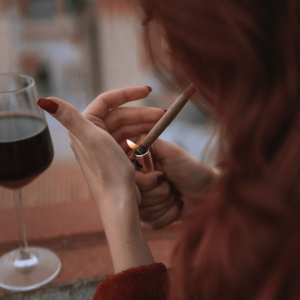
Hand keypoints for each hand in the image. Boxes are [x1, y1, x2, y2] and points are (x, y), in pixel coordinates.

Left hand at [38, 88, 158, 272]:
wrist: (120, 203)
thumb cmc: (108, 172)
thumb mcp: (92, 140)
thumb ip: (70, 117)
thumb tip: (44, 100)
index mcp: (84, 127)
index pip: (107, 101)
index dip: (128, 93)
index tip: (148, 91)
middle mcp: (92, 134)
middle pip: (121, 115)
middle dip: (143, 113)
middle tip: (163, 114)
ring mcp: (105, 145)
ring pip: (128, 126)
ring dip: (145, 124)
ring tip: (163, 124)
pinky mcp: (115, 155)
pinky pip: (130, 139)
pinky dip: (142, 136)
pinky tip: (154, 137)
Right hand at [133, 138, 218, 228]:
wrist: (210, 191)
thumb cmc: (191, 169)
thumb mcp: (171, 151)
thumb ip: (150, 144)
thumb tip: (130, 144)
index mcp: (138, 167)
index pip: (128, 181)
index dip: (146, 182)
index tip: (162, 175)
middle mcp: (137, 185)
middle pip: (136, 199)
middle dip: (160, 192)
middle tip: (171, 183)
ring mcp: (143, 203)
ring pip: (144, 213)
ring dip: (167, 203)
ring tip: (176, 193)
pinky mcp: (151, 218)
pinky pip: (152, 223)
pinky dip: (170, 214)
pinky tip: (178, 204)